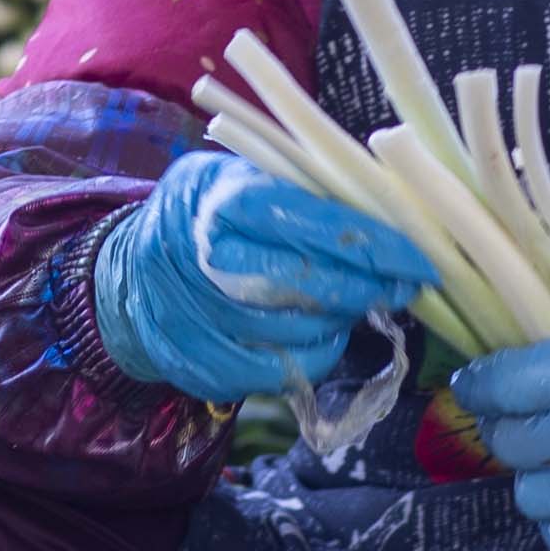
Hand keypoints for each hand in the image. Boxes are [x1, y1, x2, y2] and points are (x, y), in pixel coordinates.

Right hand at [91, 148, 439, 402]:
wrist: (130, 277)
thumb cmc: (203, 215)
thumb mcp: (240, 178)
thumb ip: (303, 192)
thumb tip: (390, 208)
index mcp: (223, 202)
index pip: (315, 224)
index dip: (375, 244)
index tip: (419, 256)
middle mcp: (209, 263)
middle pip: (312, 285)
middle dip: (369, 287)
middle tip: (406, 284)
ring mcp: (203, 322)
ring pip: (304, 333)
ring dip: (342, 320)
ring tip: (351, 300)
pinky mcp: (206, 369)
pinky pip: (286, 372)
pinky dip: (313, 353)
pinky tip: (317, 331)